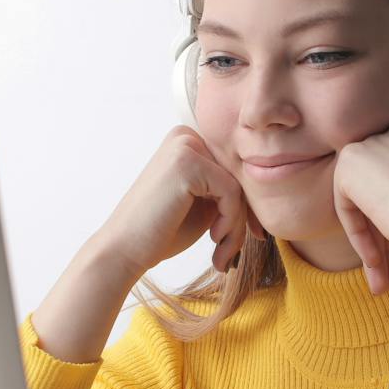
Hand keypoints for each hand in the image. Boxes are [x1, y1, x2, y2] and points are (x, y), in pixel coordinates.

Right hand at [95, 127, 264, 278]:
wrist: (124, 250)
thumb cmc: (161, 232)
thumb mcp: (203, 205)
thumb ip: (227, 191)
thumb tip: (264, 191)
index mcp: (187, 142)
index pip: (233, 171)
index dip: (243, 207)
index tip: (244, 238)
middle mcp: (185, 136)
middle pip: (238, 175)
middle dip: (241, 218)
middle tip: (231, 252)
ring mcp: (185, 145)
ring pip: (238, 185)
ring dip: (237, 225)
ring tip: (223, 252)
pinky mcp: (187, 163)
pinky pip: (231, 192)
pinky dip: (230, 221)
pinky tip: (214, 239)